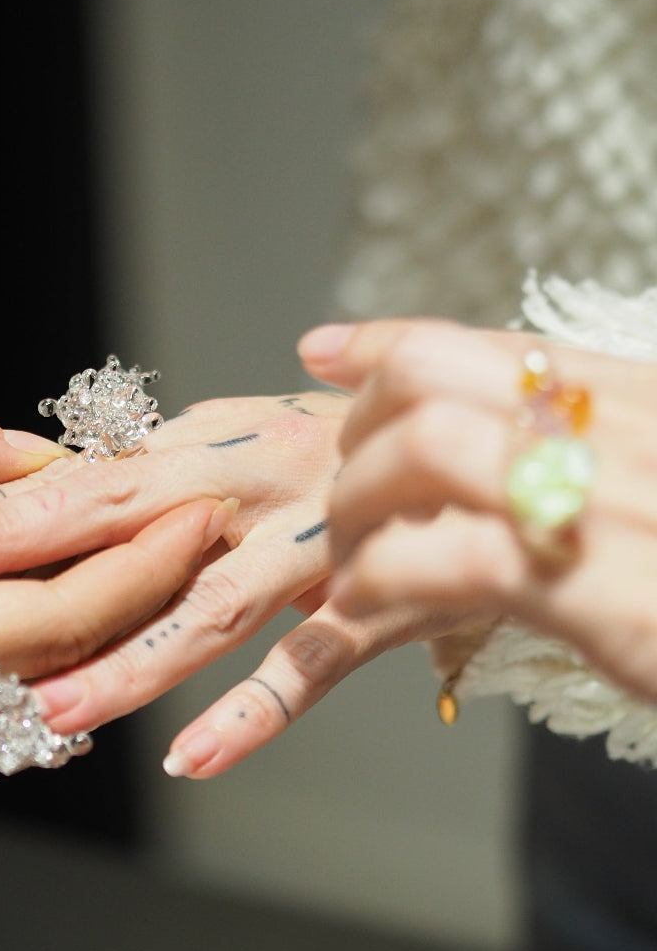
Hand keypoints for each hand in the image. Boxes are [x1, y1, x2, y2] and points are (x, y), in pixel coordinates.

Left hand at [0, 394, 456, 777]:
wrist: (472, 425)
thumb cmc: (339, 435)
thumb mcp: (240, 433)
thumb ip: (160, 460)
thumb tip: (74, 467)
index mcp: (206, 448)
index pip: (77, 481)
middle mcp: (244, 489)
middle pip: (109, 523)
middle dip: (4, 551)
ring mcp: (304, 545)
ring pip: (197, 610)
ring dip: (116, 663)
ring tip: (36, 709)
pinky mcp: (369, 598)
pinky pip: (308, 665)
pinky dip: (253, 713)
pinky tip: (192, 763)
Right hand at [0, 405, 224, 802]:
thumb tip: (33, 455)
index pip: (49, 624)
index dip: (135, 569)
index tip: (195, 514)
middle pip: (53, 672)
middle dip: (130, 600)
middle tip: (186, 530)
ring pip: (14, 700)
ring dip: (73, 630)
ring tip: (120, 553)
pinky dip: (8, 660)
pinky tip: (23, 601)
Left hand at [301, 318, 656, 701]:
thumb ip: (598, 457)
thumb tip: (511, 453)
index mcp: (643, 400)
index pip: (493, 341)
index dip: (390, 341)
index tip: (324, 350)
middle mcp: (630, 429)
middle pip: (438, 381)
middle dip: (359, 432)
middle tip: (342, 499)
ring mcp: (617, 501)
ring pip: (428, 447)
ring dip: (359, 505)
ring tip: (349, 563)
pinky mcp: (604, 590)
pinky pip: (449, 557)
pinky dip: (383, 579)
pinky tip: (369, 608)